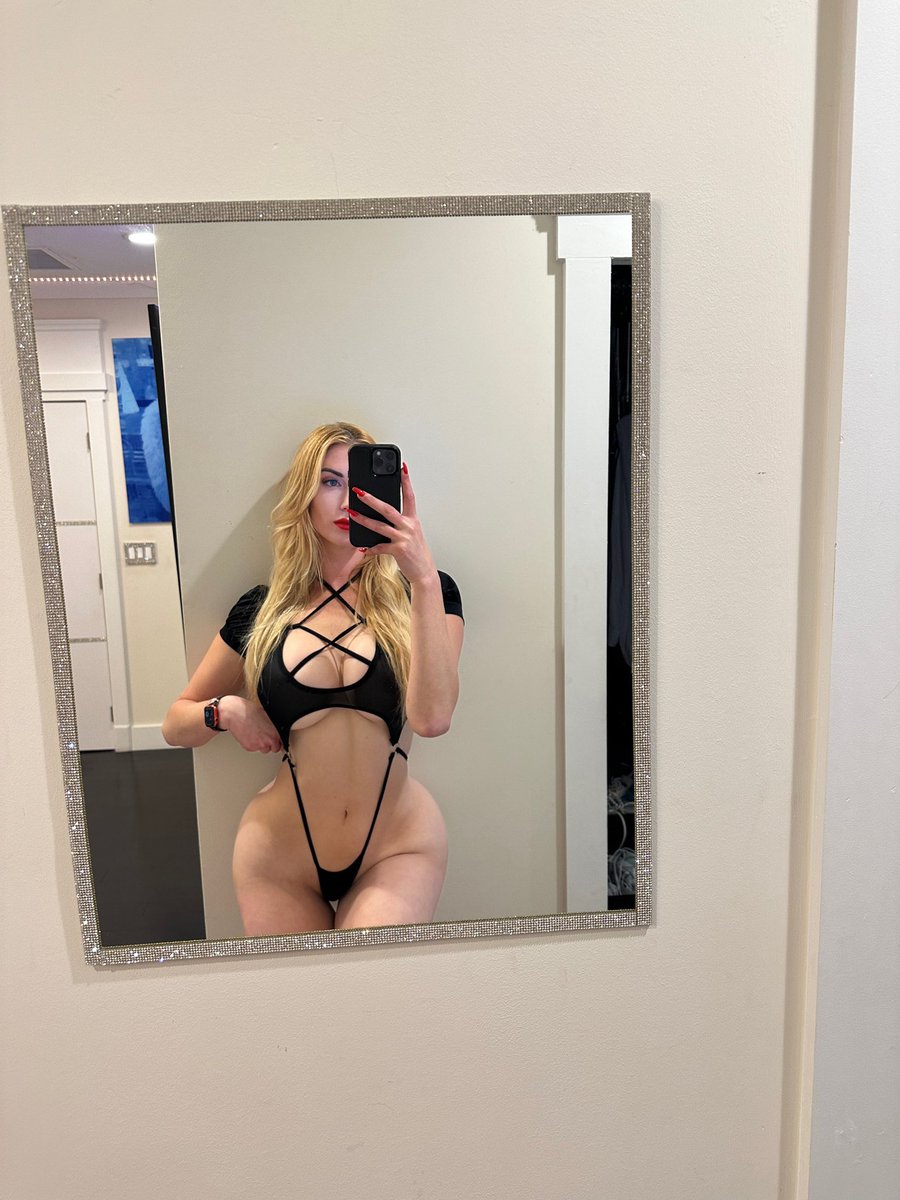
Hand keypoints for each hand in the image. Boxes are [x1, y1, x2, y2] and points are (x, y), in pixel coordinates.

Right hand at [217, 695, 281, 753]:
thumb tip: (275, 730)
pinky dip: (251, 743)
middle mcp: (267, 741)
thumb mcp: (267, 716)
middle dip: (269, 744)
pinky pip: (253, 748)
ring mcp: (258, 745)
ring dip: (261, 745)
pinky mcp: (249, 747)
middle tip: (263, 736)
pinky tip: (249, 734)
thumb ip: (273, 727)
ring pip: (263, 750)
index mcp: (274, 733)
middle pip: (273, 749)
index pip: (281, 744)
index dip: (277, 741)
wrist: (235, 714)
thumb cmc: (250, 712)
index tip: (274, 740)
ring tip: (255, 734)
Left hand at [343, 462, 436, 582]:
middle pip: (388, 509)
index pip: (410, 496)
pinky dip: (370, 548)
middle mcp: (409, 526)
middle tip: (359, 491)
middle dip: (372, 499)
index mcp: (412, 520)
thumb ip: (399, 524)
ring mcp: (404, 538)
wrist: (424, 572)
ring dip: (364, 519)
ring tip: (352, 514)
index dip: (406, 481)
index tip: (402, 468)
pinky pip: (380, 547)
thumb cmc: (416, 552)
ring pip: (380, 526)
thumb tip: (382, 516)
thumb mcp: (411, 534)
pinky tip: (363, 547)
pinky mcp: (399, 550)